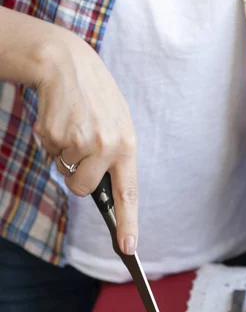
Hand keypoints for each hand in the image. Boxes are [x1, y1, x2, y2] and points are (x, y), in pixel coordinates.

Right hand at [34, 33, 137, 254]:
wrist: (67, 62)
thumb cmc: (96, 98)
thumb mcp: (118, 124)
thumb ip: (116, 156)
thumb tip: (106, 193)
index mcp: (127, 146)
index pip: (128, 194)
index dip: (128, 224)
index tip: (128, 248)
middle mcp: (106, 146)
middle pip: (83, 190)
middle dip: (77, 178)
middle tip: (80, 149)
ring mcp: (80, 142)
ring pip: (65, 172)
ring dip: (64, 155)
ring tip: (73, 126)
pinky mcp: (56, 136)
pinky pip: (50, 155)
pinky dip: (51, 142)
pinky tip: (61, 120)